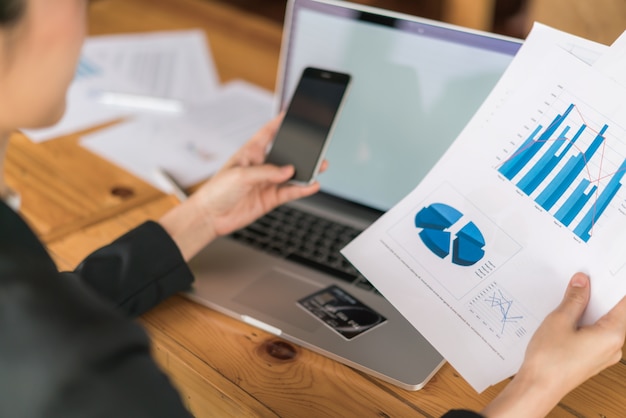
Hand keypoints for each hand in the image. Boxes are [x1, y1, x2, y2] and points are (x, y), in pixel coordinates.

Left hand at [193, 114, 325, 235]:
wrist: (210, 217)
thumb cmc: (216, 191)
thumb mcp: (240, 175)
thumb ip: (266, 172)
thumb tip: (288, 171)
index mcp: (250, 152)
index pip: (267, 133)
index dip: (279, 122)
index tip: (292, 113)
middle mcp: (261, 166)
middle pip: (285, 154)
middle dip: (301, 150)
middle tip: (316, 148)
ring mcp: (267, 182)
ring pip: (291, 174)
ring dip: (305, 171)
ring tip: (320, 166)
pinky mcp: (270, 198)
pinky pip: (291, 192)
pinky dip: (302, 189)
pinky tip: (311, 185)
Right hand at [481, 273, 625, 416]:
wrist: (537, 388)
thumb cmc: (549, 360)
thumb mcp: (559, 320)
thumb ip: (574, 299)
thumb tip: (583, 282)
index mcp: (613, 335)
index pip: (621, 302)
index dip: (610, 284)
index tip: (600, 271)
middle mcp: (613, 347)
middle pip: (611, 312)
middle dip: (595, 295)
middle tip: (579, 280)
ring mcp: (603, 354)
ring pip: (600, 323)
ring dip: (586, 309)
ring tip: (567, 298)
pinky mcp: (591, 359)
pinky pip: (593, 334)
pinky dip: (582, 322)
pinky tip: (565, 317)